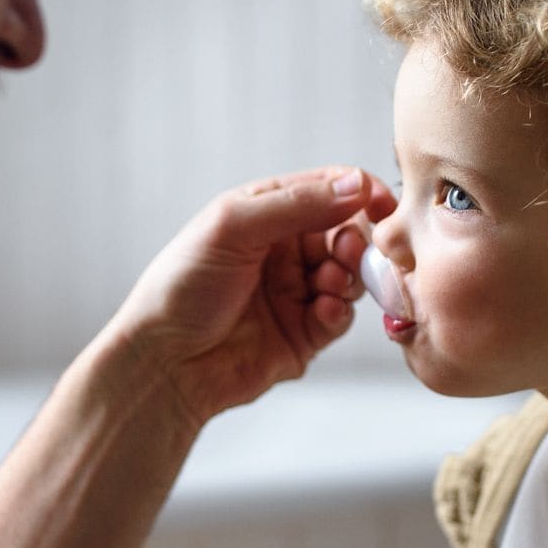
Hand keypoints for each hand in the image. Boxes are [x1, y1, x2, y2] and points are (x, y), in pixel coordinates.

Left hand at [109, 166, 393, 427]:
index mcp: (267, 214)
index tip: (381, 204)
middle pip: (347, 234)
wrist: (165, 362)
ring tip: (331, 284)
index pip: (328, 190)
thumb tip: (355, 185)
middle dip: (356, 241)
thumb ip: (297, 204)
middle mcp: (285, 251)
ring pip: (350, 277)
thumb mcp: (233, 227)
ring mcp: (296, 293)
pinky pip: (340, 318)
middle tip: (349, 251)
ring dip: (349, 277)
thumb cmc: (181, 287)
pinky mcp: (304, 335)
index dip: (359, 193)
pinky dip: (339, 312)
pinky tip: (324, 310)